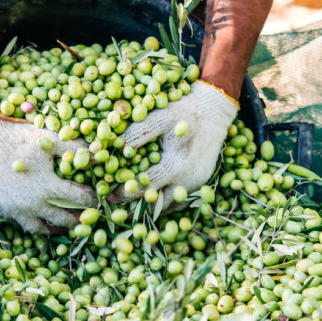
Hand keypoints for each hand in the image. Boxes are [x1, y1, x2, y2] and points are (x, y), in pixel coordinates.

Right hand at [0, 119, 95, 232]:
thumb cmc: (19, 138)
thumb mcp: (50, 139)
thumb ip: (76, 148)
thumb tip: (99, 155)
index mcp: (48, 186)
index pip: (78, 199)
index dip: (90, 199)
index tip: (94, 199)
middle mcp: (33, 203)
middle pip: (62, 219)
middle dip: (77, 220)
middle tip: (85, 219)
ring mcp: (16, 209)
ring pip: (40, 228)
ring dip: (54, 228)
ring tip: (62, 225)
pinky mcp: (2, 210)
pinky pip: (20, 222)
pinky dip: (32, 221)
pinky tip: (38, 216)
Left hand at [113, 81, 237, 209]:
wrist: (214, 112)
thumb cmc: (183, 111)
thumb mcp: (159, 117)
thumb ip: (136, 133)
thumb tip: (110, 148)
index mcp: (177, 162)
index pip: (146, 183)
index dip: (124, 191)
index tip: (108, 194)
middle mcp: (188, 178)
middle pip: (155, 201)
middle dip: (133, 204)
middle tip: (114, 205)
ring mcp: (195, 184)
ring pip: (167, 205)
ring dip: (147, 207)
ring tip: (127, 209)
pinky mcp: (200, 185)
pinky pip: (178, 201)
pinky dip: (162, 203)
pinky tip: (148, 200)